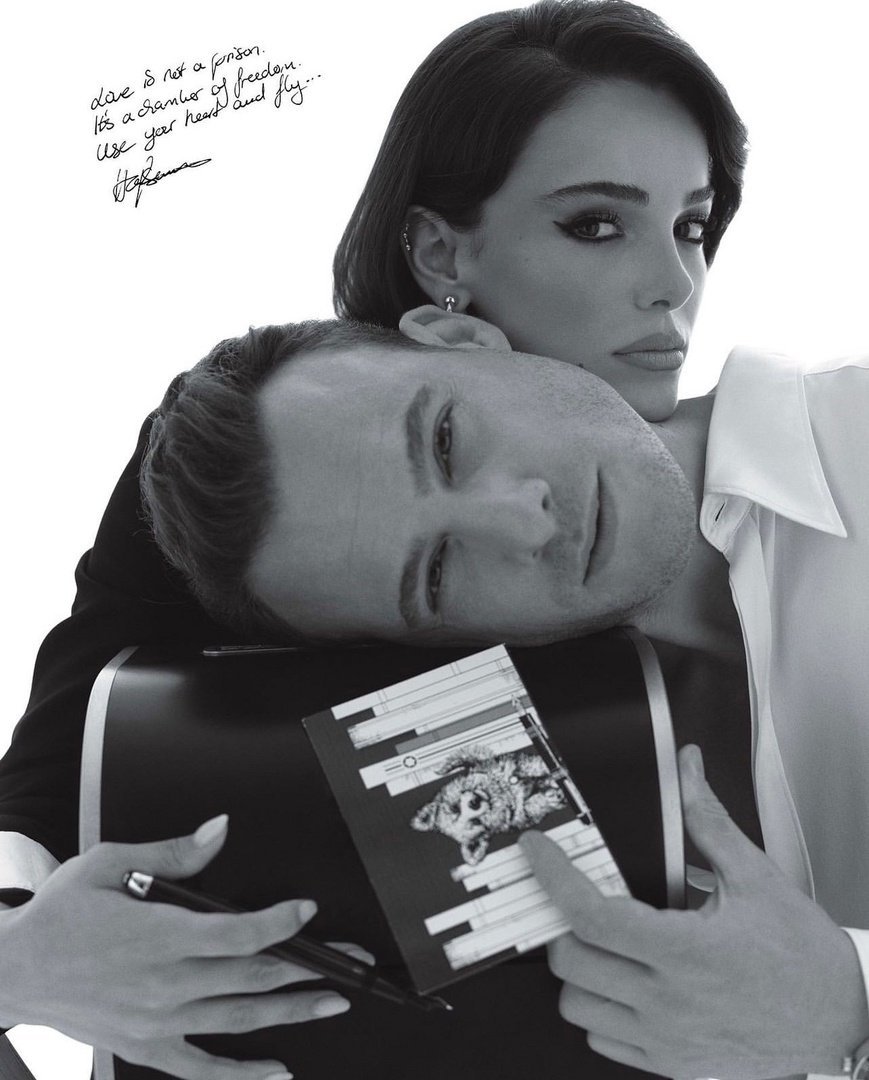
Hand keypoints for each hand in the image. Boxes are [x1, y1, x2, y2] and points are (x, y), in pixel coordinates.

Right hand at [0, 815, 365, 1079]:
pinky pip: (203, 1067)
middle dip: (310, 966)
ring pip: (240, 1016)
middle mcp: (164, 982)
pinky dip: (243, 1074)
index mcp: (159, 934)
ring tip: (335, 1002)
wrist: (15, 968)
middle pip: (253, 974)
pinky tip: (278, 1071)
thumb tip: (219, 830)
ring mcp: (159, 1020)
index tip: (308, 910)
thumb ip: (172, 852)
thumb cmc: (60, 914)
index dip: (280, 922)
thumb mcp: (109, 864)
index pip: (237, 932)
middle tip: (352, 961)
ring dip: (293, 1010)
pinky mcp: (147, 1045)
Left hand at [520, 745, 868, 1079]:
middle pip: (570, 960)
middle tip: (574, 897)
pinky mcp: (669, 1063)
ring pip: (576, 1005)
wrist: (842, 1028)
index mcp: (684, 951)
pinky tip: (621, 982)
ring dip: (577, 969)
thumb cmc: (805, 961)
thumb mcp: (758, 879)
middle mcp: (667, 1001)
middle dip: (560, 921)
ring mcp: (664, 1039)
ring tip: (599, 941)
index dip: (554, 877)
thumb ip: (709, 822)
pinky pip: (602, 1040)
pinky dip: (598, 1009)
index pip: (592, 913)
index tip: (538, 852)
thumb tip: (689, 770)